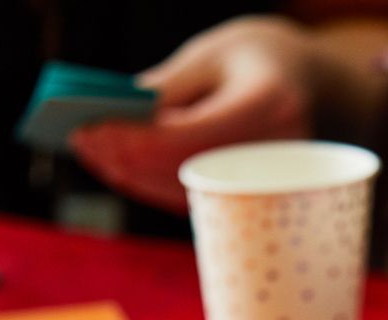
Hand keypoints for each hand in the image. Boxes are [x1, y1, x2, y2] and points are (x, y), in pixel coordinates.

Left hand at [71, 16, 315, 212]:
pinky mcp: (255, 193)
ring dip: (134, 174)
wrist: (305, 79)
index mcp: (271, 102)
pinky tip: (119, 164)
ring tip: (93, 151)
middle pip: (188, 167)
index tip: (92, 130)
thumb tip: (114, 120)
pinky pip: (197, 197)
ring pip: (188, 190)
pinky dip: (154, 182)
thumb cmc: (253, 58)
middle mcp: (279, 147)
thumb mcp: (209, 56)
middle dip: (128, 157)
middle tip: (81, 141)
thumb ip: (166, 88)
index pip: (196, 134)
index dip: (139, 138)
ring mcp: (272, 177)